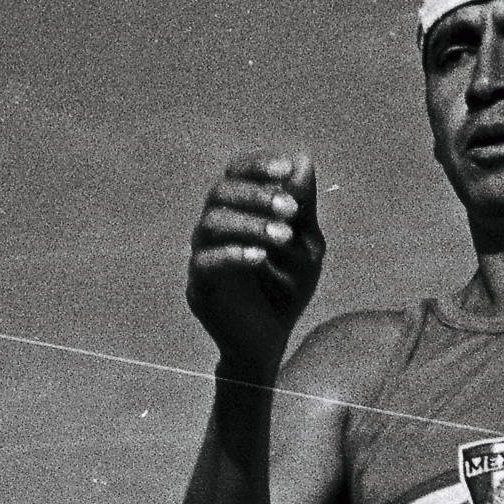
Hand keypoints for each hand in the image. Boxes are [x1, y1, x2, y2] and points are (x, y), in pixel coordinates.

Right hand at [186, 152, 324, 374]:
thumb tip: (303, 163)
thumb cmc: (286, 288)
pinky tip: (261, 258)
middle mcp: (214, 227)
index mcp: (237, 211)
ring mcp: (203, 255)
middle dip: (257, 195)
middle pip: (220, 192)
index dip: (258, 165)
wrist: (270, 340)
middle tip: (290, 210)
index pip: (236, 173)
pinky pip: (205, 261)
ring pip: (212, 222)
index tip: (286, 169)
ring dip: (251, 224)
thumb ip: (302, 210)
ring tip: (284, 237)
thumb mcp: (305, 246)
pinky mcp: (199, 285)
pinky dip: (233, 254)